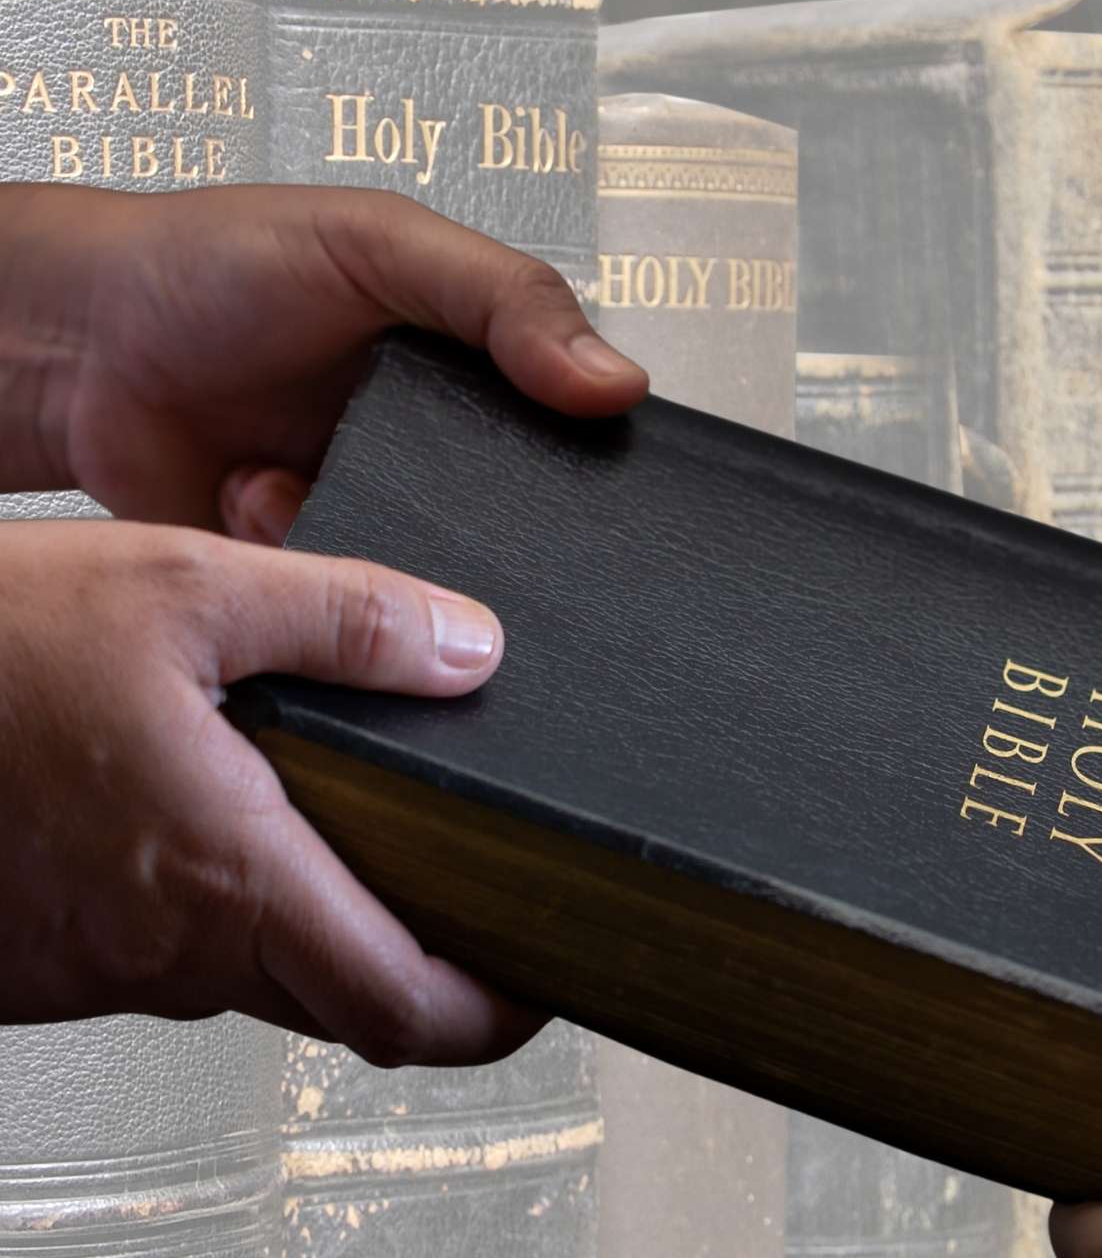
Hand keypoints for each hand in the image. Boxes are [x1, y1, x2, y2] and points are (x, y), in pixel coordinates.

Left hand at [0, 182, 645, 531]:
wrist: (77, 345)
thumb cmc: (218, 264)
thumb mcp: (383, 244)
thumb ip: (504, 298)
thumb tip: (616, 380)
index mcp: (475, 360)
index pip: (575, 416)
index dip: (595, 440)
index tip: (593, 452)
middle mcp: (438, 441)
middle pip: (521, 509)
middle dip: (494, 514)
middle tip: (442, 475)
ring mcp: (378, 506)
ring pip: (444, 571)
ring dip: (397, 544)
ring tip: (322, 472)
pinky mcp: (315, 568)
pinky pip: (354, 606)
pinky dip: (312, 564)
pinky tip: (260, 498)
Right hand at [0, 517, 539, 1065]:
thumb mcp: (187, 591)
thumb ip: (349, 619)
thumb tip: (472, 647)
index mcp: (230, 877)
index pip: (406, 1010)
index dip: (498, 1012)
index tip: (549, 979)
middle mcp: (167, 948)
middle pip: (343, 999)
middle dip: (424, 963)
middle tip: (484, 899)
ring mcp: (97, 965)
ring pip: (253, 970)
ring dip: (322, 919)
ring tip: (374, 830)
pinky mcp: (42, 954)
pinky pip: (165, 950)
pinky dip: (224, 901)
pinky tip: (231, 809)